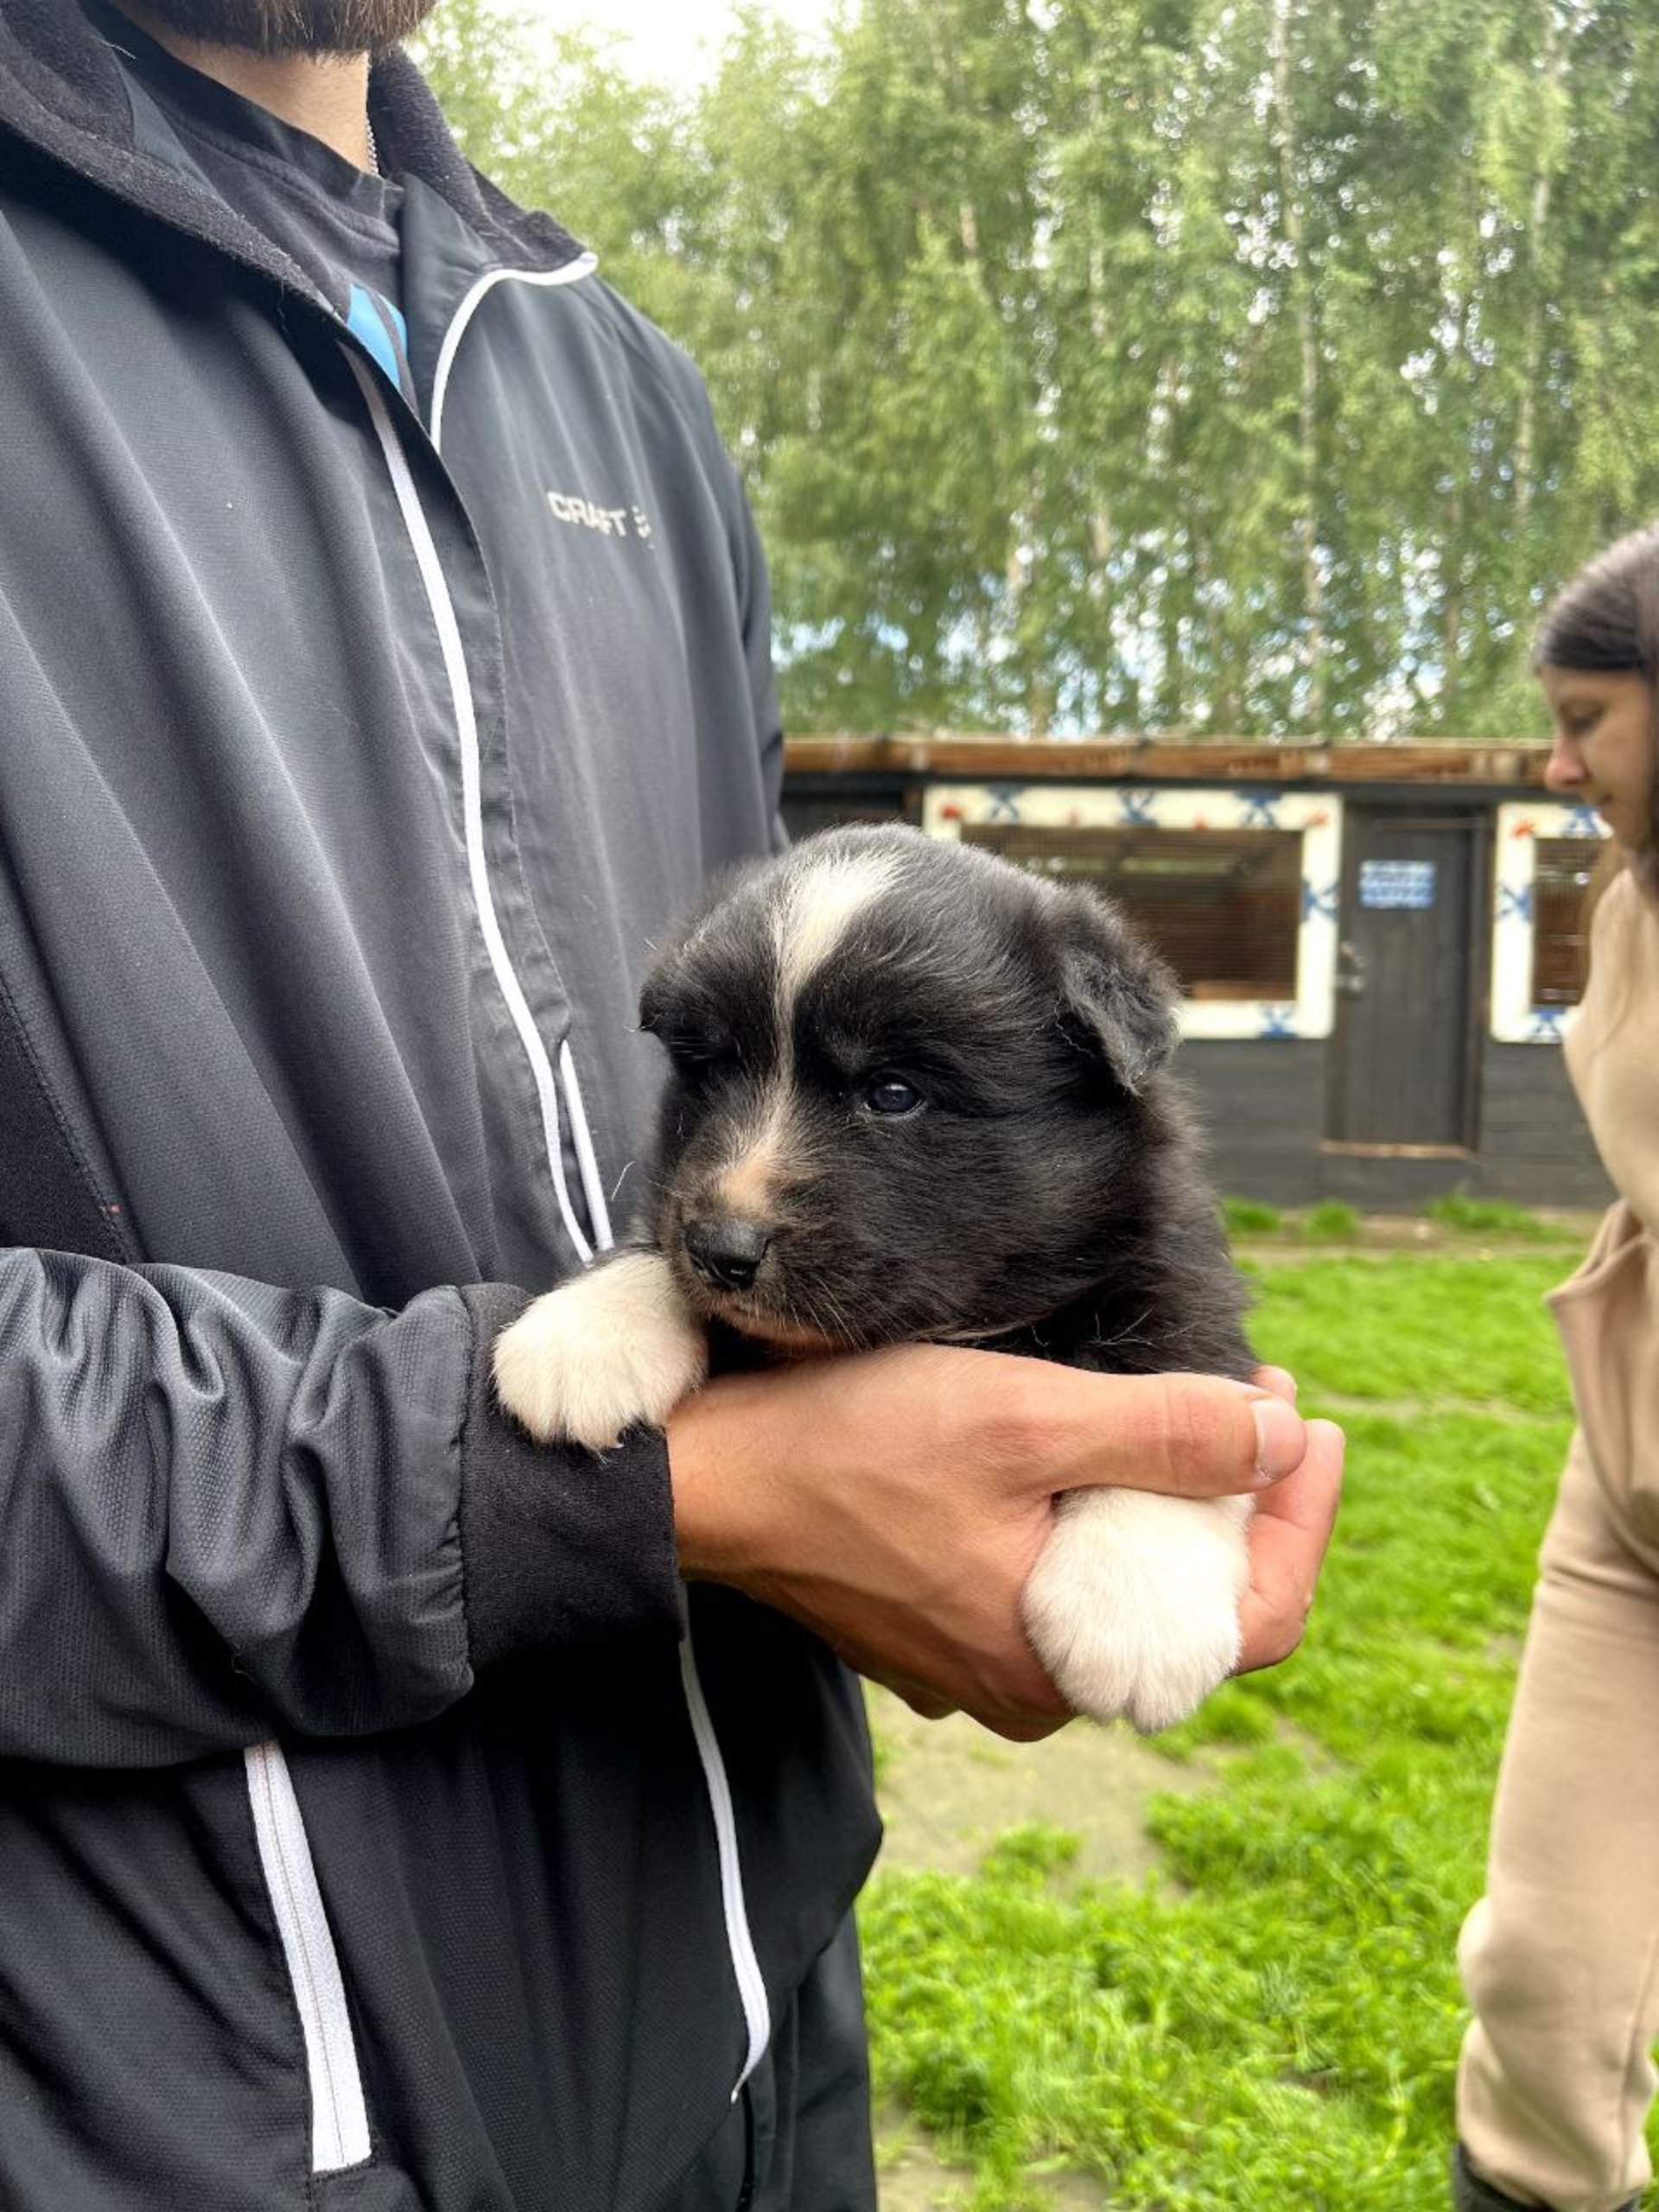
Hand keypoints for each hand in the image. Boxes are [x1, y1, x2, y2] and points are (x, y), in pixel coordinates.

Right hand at [664, 1344, 1321, 1741]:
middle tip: (1251, 1396)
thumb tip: (1283, 1442)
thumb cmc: (849, 1444)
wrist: (700, 1479)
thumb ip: (1165, 1436)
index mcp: (1066, 1668)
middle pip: (1187, 1607)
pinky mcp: (937, 1626)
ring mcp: (978, 1664)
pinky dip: (1089, 1513)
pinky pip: (1051, 1581)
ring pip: (1116, 1589)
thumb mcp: (1024, 1421)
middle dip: (1236, 1500)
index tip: (1308, 1420)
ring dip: (1161, 1500)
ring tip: (1181, 1405)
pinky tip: (1083, 1440)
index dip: (1302, 1518)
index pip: (1252, 1619)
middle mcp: (1028, 1691)